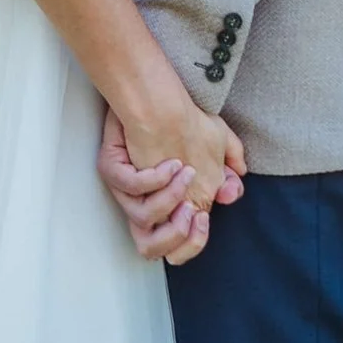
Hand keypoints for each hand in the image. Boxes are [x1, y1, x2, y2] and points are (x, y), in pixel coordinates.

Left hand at [100, 105, 244, 264]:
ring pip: (141, 218)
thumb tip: (230, 194)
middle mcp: (141, 202)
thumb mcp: (218, 146)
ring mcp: (124, 188)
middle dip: (178, 235)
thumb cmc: (184, 122)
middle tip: (194, 211)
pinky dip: (154, 178)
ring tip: (185, 173)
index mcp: (165, 206)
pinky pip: (131, 186)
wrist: (157, 95)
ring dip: (170, 198)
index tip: (205, 218)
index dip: (192, 241)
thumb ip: (229, 173)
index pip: (174, 246)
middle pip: (150, 247)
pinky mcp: (112, 168)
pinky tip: (171, 163)